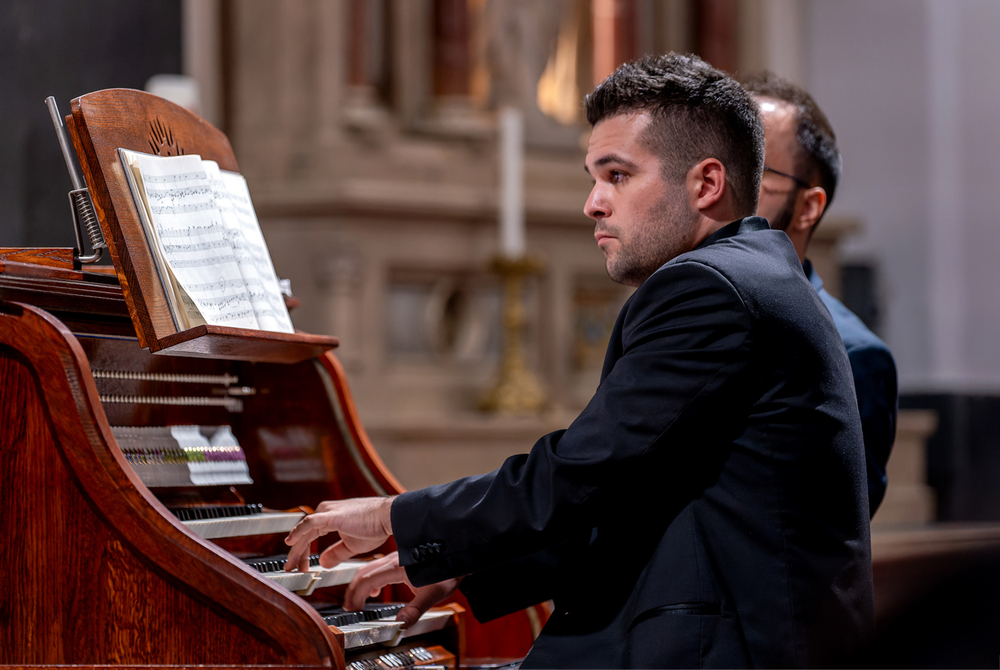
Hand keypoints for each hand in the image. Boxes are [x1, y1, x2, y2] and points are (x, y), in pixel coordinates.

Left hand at [283, 496, 395, 573]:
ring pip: (304, 531)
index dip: (303, 552)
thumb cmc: (375, 527)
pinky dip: (298, 532)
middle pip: (304, 534)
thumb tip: (322, 563)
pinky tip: (290, 542)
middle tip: (291, 569)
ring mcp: (326, 512)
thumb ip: (336, 553)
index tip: (301, 567)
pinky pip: (309, 523)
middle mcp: (325, 511)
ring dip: (296, 549)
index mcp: (330, 517)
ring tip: (291, 565)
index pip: (309, 535)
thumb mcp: (352, 545)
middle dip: (297, 553)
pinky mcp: (330, 516)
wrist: (388, 517)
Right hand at [344, 551, 461, 627]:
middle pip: (364, 572)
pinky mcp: (400, 559)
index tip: (352, 608)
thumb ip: (415, 610)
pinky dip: (371, 580)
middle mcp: (393, 560)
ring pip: (370, 569)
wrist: (456, 551)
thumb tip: (401, 624)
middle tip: (349, 607)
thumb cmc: (447, 571)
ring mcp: (396, 558)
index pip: (368, 579)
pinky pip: (378, 568)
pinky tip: (375, 591)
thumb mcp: (433, 594)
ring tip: (357, 601)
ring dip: (360, 584)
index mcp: (397, 567)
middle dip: (353, 590)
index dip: (356, 594)